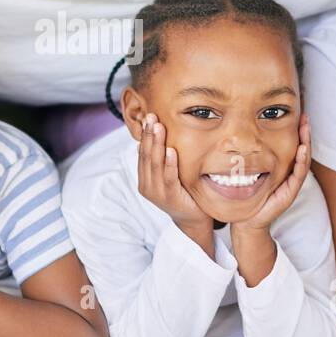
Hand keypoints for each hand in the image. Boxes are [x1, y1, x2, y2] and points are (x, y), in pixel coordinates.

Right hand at [137, 113, 212, 232]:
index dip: (144, 135)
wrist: (193, 220)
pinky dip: (169, 163)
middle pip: (147, 156)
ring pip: (155, 164)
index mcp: (144, 179)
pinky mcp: (171, 198)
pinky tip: (171, 150)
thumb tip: (147, 142)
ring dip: (157, 144)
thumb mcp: (168, 176)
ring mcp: (158, 193)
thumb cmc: (182, 194)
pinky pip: (169, 177)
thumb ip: (158, 162)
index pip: (142, 153)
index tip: (148, 118)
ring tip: (159, 127)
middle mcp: (148, 185)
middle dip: (149, 135)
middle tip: (151, 117)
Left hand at [229, 107, 311, 233]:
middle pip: (300, 149)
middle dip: (304, 133)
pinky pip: (298, 175)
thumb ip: (243, 156)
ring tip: (306, 128)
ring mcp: (290, 183)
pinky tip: (302, 150)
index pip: (290, 145)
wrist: (246, 221)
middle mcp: (288, 174)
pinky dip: (302, 162)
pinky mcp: (289, 192)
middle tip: (304, 116)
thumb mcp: (243, 172)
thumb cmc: (245, 196)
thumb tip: (230, 135)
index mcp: (280, 167)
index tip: (294, 113)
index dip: (293, 130)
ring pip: (302, 160)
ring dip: (306, 143)